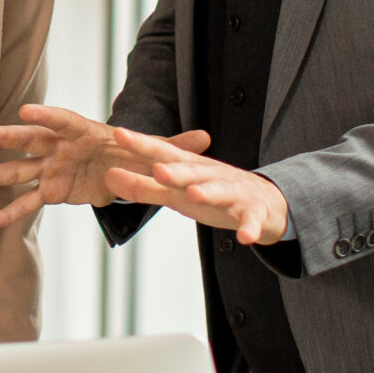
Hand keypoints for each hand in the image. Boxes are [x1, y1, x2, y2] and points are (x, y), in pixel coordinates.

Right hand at [0, 105, 213, 230]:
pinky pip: (27, 204)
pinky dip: (8, 215)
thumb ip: (175, 147)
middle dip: (6, 136)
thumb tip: (207, 138)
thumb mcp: (156, 153)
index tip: (26, 109)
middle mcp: (62, 146)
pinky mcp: (50, 190)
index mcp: (85, 132)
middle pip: (31, 140)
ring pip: (19, 171)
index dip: (47, 115)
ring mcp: (51, 168)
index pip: (64, 120)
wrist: (121, 169)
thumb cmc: (133, 153)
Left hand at [98, 130, 288, 244]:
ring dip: (208, 192)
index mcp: (190, 168)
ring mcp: (234, 192)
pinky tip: (244, 238)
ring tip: (195, 194)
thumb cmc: (211, 194)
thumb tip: (108, 177)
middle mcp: (211, 175)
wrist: (265, 202)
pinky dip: (249, 227)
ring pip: (221, 191)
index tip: (118, 134)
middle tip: (157, 169)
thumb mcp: (176, 192)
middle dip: (175, 170)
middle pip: (191, 171)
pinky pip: (251, 221)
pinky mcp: (254, 212)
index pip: (162, 153)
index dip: (141, 145)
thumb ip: (143, 186)